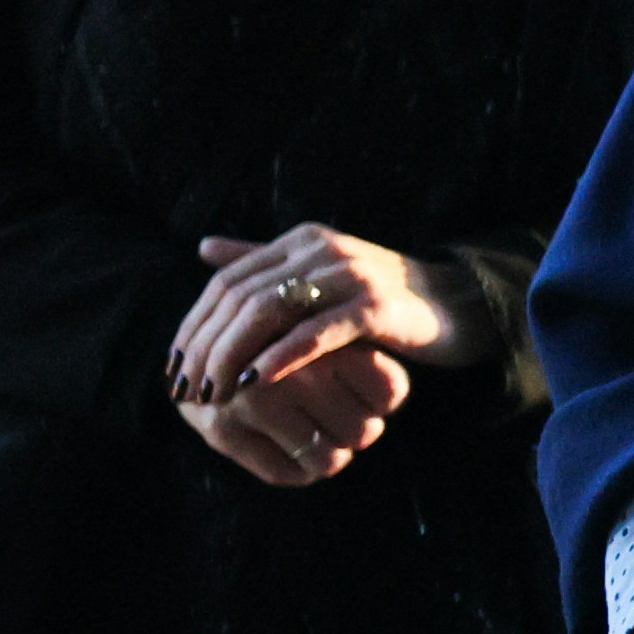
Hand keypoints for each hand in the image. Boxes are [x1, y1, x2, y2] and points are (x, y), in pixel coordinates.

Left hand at [167, 224, 492, 408]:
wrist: (459, 304)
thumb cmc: (383, 298)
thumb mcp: (320, 276)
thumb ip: (264, 261)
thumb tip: (204, 249)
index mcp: (301, 241)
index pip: (227, 280)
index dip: (194, 324)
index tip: (174, 366)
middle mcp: (321, 250)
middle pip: (241, 296)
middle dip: (205, 346)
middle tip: (184, 388)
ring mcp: (350, 275)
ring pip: (270, 311)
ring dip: (232, 355)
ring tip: (212, 392)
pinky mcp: (376, 306)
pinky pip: (316, 332)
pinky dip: (280, 357)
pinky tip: (255, 383)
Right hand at [174, 336, 408, 486]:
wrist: (208, 347)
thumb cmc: (291, 341)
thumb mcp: (333, 335)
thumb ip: (368, 358)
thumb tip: (389, 400)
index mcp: (322, 335)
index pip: (390, 392)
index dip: (385, 401)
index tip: (369, 395)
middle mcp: (288, 369)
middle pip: (364, 431)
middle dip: (358, 430)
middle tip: (339, 417)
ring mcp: (251, 401)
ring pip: (330, 460)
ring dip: (330, 454)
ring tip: (316, 432)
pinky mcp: (222, 430)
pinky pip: (287, 473)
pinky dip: (298, 469)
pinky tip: (290, 448)